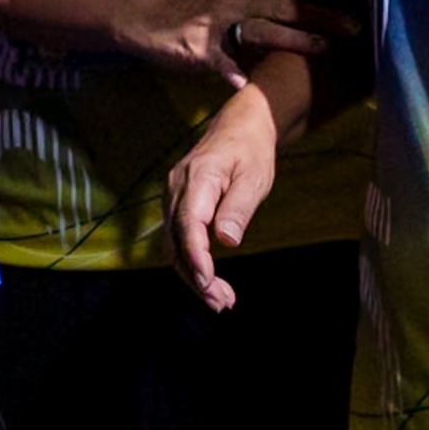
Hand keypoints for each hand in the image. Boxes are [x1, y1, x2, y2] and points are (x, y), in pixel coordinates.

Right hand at [121, 0, 350, 86]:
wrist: (145, 18)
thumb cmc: (195, 3)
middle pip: (285, 3)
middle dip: (322, 14)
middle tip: (356, 24)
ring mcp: (217, 23)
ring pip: (261, 29)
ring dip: (294, 38)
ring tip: (323, 48)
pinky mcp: (199, 49)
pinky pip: (222, 64)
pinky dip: (234, 75)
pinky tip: (249, 85)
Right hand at [165, 82, 285, 310]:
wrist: (239, 126)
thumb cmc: (251, 151)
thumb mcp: (254, 177)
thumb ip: (238, 207)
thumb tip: (226, 240)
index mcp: (198, 177)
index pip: (189, 223)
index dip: (196, 256)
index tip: (208, 283)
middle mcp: (177, 188)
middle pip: (177, 241)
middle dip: (196, 276)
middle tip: (223, 303)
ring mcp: (173, 196)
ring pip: (174, 244)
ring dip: (193, 275)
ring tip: (222, 300)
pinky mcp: (177, 204)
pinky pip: (179, 238)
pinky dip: (192, 262)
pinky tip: (211, 280)